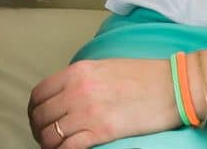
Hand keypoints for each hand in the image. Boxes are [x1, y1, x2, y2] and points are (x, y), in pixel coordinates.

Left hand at [28, 58, 178, 147]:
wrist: (172, 87)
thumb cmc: (142, 76)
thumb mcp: (103, 66)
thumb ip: (81, 79)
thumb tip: (65, 94)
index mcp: (77, 72)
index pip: (39, 94)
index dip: (34, 110)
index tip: (38, 118)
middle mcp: (77, 91)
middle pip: (41, 116)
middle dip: (38, 128)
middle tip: (44, 136)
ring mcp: (88, 112)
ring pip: (51, 135)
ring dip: (48, 143)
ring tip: (54, 147)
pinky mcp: (101, 132)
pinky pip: (69, 148)